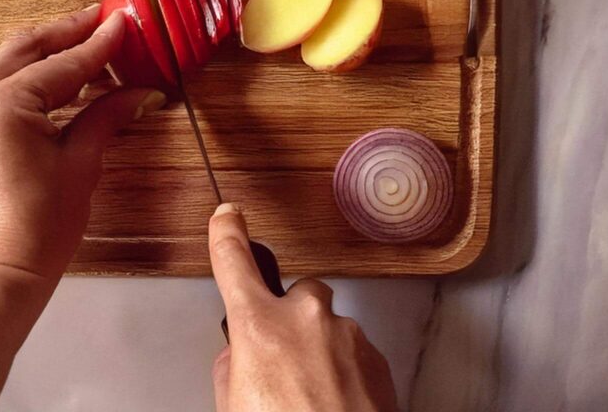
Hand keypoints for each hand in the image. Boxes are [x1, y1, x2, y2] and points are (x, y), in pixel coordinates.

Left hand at [0, 5, 165, 285]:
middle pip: (27, 47)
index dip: (99, 44)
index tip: (124, 22)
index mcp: (4, 104)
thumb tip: (139, 90)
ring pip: (8, 60)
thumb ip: (106, 115)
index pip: (63, 64)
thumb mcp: (81, 164)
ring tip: (87, 42)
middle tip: (103, 18)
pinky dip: (29, 73)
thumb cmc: (40, 228)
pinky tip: (60, 76)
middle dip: (67, 31)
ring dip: (47, 49)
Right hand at [209, 204, 397, 411]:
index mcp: (259, 326)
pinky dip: (347, 373)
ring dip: (321, 352)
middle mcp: (306, 319)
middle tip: (284, 367)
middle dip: (291, 319)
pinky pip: (355, 351)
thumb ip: (232, 369)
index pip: (233, 259)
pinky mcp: (380, 360)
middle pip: (297, 294)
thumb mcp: (231, 408)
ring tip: (315, 403)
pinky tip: (340, 408)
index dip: (227, 232)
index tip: (228, 215)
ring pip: (330, 327)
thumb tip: (242, 354)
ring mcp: (348, 336)